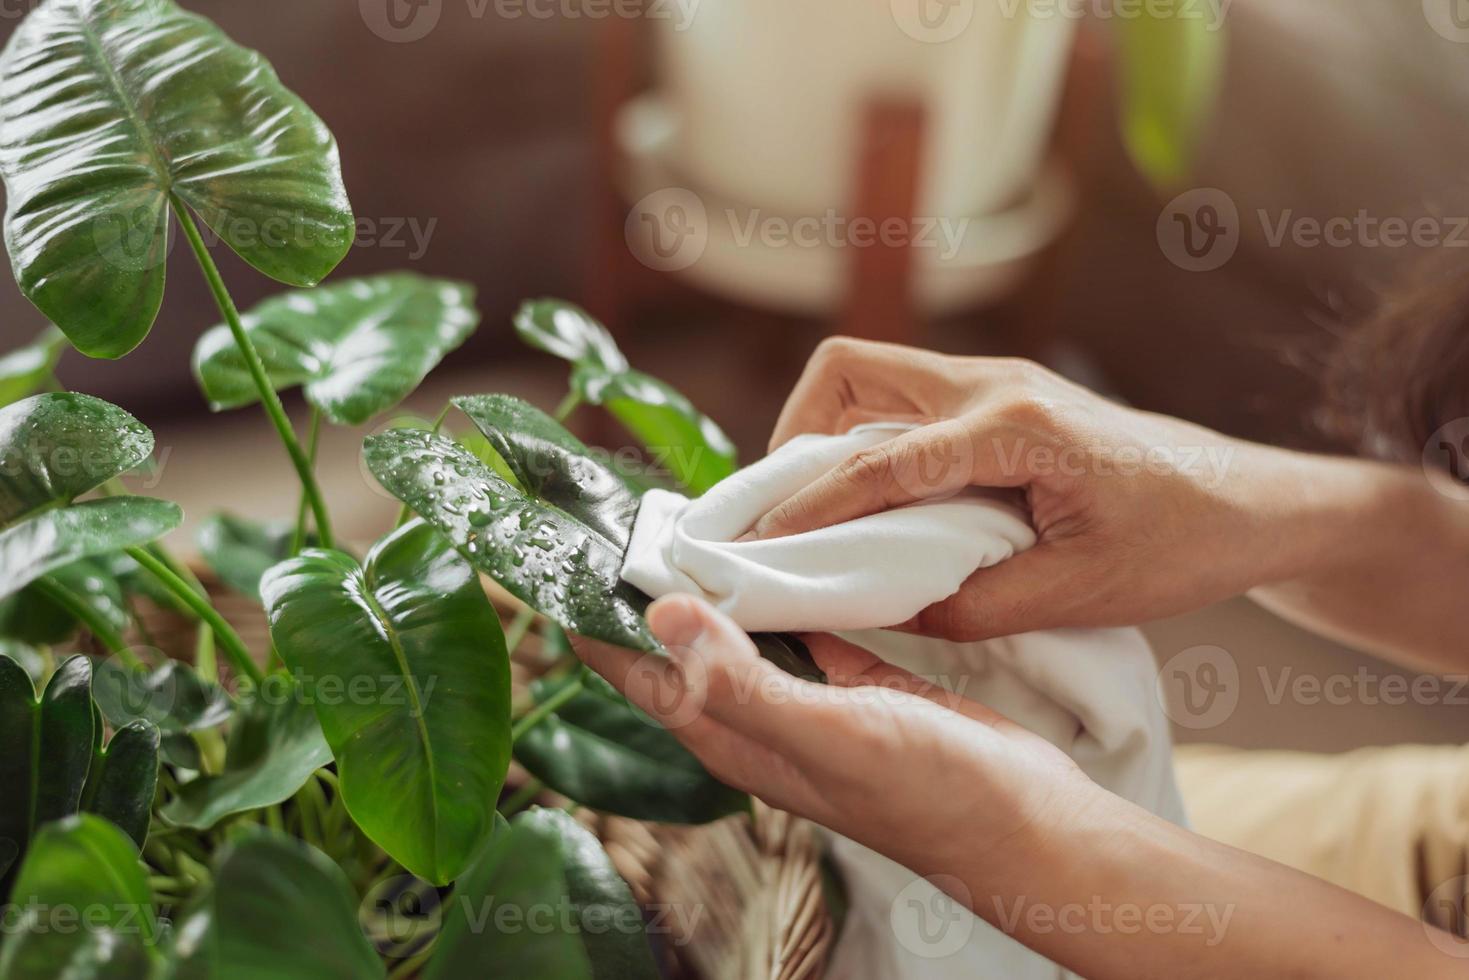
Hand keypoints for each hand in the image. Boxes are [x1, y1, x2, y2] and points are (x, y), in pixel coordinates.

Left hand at [575, 596, 1467, 979]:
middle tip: (621, 522)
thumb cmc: (932, 794)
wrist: (1027, 825)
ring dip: (711, 592)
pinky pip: (806, 633)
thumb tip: (665, 614)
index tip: (566, 560)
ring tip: (689, 529)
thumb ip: (743, 682)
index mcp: (738, 739)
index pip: (641, 677)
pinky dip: (787, 597)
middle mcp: (762, 723)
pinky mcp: (861, 689)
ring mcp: (812, 707)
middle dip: (646, 598)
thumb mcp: (830, 737)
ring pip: (741, 639)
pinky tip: (787, 558)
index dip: (599, 625)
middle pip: (680, 654)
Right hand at [753, 337, 1322, 639]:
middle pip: (851, 369)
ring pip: (873, 376)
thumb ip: (971, 606)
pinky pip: (906, 400)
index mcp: (1015, 427)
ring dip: (825, 432)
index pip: (879, 461)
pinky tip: (872, 501)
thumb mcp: (1078, 594)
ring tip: (812, 509)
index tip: (758, 547)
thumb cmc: (1180, 542)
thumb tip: (884, 612)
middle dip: (793, 433)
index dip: (808, 507)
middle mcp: (996, 384)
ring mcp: (998, 381)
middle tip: (780, 512)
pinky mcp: (1002, 397)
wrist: (1247, 500)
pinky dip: (865, 438)